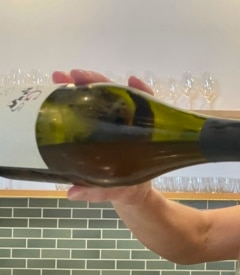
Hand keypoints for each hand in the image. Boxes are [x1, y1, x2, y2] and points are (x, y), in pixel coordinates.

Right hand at [51, 69, 154, 202]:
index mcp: (141, 136)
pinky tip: (56, 90)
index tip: (132, 81)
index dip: (141, 92)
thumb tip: (73, 192)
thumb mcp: (119, 191)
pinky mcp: (97, 128)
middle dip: (95, 82)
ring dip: (79, 85)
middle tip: (74, 76)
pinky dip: (72, 98)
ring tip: (59, 77)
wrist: (128, 195)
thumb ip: (99, 192)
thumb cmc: (131, 190)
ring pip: (98, 99)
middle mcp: (128, 125)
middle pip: (115, 96)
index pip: (146, 106)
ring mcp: (112, 124)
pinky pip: (87, 109)